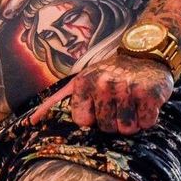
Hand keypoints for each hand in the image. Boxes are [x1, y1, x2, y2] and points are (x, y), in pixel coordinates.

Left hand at [30, 54, 173, 134]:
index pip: (84, 122)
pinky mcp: (150, 94)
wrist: (145, 52)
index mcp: (84, 84)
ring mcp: (128, 90)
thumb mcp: (81, 80)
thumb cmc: (111, 72)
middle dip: (115, 121)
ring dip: (133, 121)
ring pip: (128, 129)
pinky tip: (146, 103)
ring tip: (133, 104)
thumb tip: (30, 123)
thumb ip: (56, 101)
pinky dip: (149, 117)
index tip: (101, 107)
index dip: (95, 119)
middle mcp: (105, 86)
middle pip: (107, 128)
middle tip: (120, 103)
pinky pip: (147, 123)